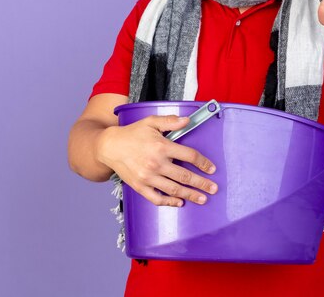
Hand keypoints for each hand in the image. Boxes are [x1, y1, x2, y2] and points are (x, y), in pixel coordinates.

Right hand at [96, 115, 217, 206]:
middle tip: (214, 188)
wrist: (109, 146)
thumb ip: (170, 121)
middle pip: (185, 176)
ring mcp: (148, 177)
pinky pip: (157, 198)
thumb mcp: (151, 122)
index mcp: (161, 147)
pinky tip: (179, 202)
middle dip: (202, 183)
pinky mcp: (140, 187)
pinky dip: (169, 202)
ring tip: (202, 199)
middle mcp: (156, 163)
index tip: (211, 169)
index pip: (189, 156)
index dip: (203, 163)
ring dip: (190, 195)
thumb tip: (187, 120)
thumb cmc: (132, 133)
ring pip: (174, 189)